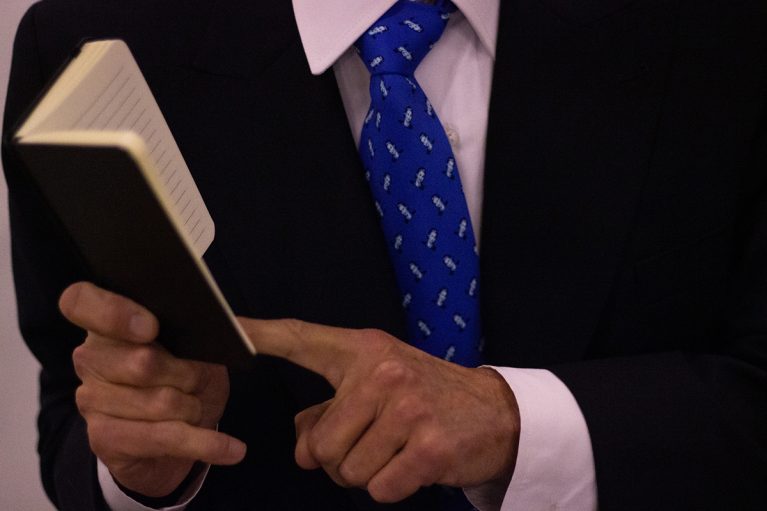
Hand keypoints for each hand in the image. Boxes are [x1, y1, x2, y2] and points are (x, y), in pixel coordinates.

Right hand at [59, 282, 245, 496]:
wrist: (175, 436)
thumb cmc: (185, 377)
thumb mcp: (203, 346)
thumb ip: (219, 328)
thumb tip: (247, 329)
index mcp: (107, 322)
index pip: (81, 302)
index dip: (113, 313)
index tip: (152, 327)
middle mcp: (90, 357)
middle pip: (143, 361)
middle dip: (189, 374)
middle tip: (197, 381)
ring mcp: (91, 398)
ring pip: (159, 402)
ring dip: (194, 407)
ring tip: (195, 407)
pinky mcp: (103, 438)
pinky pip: (164, 438)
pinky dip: (206, 443)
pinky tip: (232, 448)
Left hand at [238, 318, 519, 502]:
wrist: (493, 412)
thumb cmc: (426, 396)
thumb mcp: (378, 388)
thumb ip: (329, 412)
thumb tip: (301, 450)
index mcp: (364, 351)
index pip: (302, 338)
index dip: (261, 334)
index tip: (227, 325)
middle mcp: (382, 373)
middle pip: (318, 446)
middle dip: (338, 458)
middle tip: (374, 441)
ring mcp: (406, 409)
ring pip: (346, 472)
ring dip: (367, 473)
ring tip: (396, 449)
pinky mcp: (428, 446)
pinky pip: (379, 489)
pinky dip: (392, 486)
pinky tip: (414, 463)